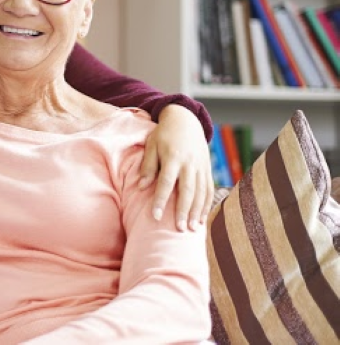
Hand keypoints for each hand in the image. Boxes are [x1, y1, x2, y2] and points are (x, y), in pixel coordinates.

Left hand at [137, 104, 212, 230]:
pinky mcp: (208, 169)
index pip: (166, 182)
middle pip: (187, 191)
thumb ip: (148, 166)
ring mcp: (201, 167)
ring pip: (201, 192)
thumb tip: (141, 187)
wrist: (186, 120)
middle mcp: (190, 164)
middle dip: (183, 211)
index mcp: (173, 157)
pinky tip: (201, 219)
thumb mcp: (152, 145)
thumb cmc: (164, 134)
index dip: (160, 200)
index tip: (155, 216)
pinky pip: (209, 189)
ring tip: (191, 229)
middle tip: (179, 229)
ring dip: (196, 212)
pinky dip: (206, 205)